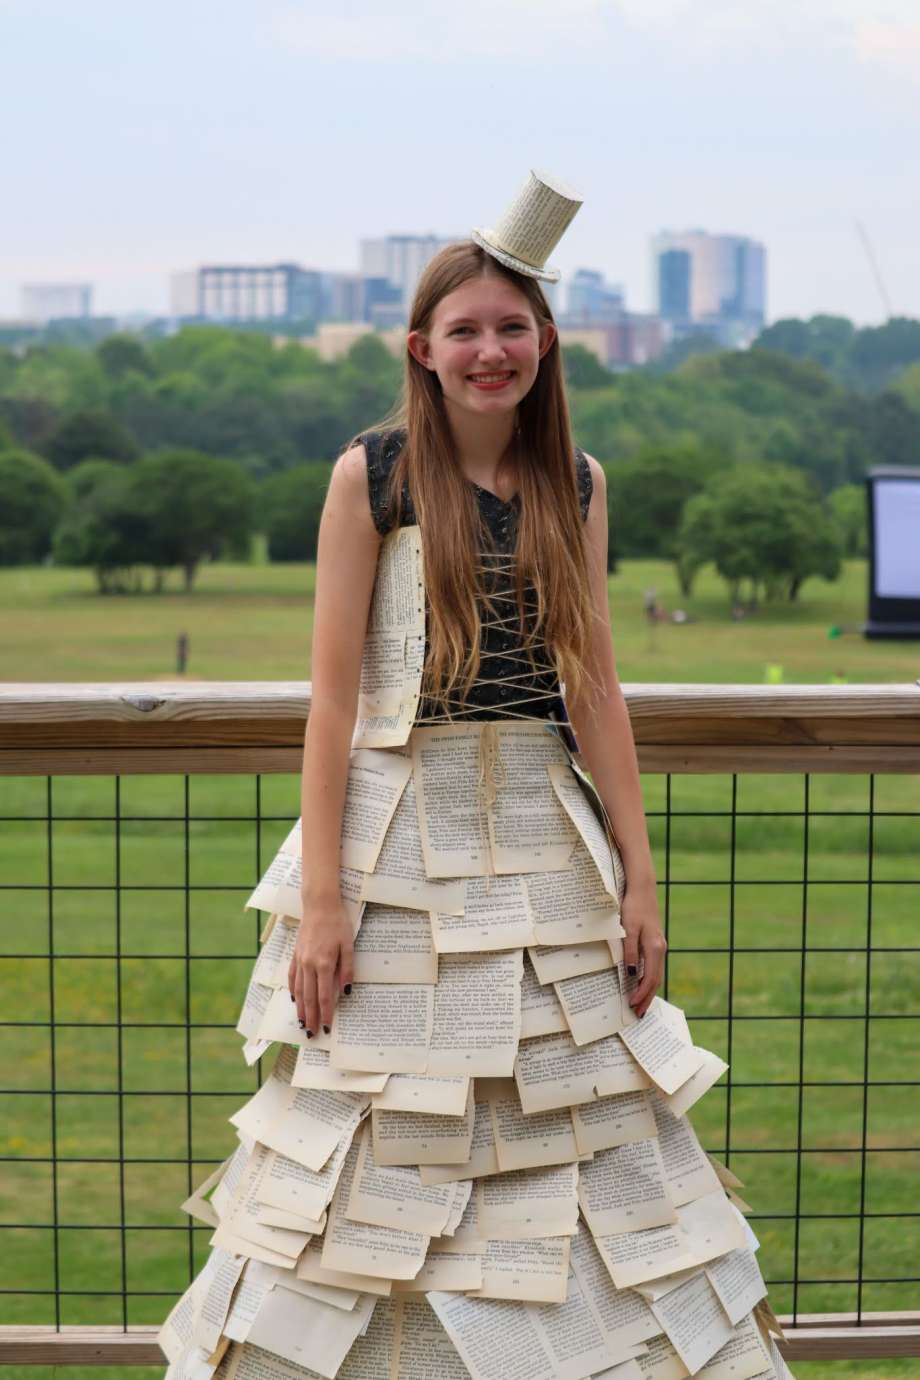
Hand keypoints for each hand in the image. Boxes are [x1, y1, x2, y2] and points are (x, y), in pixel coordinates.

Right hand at [288, 894, 353, 1036]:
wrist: (319, 905)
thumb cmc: (337, 924)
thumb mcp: (348, 945)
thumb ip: (347, 969)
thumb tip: (346, 991)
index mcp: (324, 963)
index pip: (325, 996)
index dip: (326, 1013)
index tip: (326, 1027)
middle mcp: (309, 965)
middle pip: (309, 998)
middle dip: (311, 1017)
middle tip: (311, 1034)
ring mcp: (300, 960)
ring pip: (299, 990)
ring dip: (300, 1008)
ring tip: (302, 1023)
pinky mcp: (295, 954)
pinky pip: (292, 977)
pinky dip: (293, 990)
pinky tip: (294, 1000)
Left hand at [621, 887, 666, 1017]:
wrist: (642, 889)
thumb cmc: (633, 907)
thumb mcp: (627, 929)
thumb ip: (629, 952)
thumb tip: (630, 974)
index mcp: (654, 948)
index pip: (649, 978)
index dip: (641, 994)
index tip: (632, 1005)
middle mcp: (660, 949)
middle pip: (655, 980)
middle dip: (647, 998)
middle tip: (638, 1014)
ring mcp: (659, 946)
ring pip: (656, 974)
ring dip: (648, 990)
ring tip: (640, 1004)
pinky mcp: (655, 942)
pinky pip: (654, 967)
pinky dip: (649, 979)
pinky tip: (641, 984)